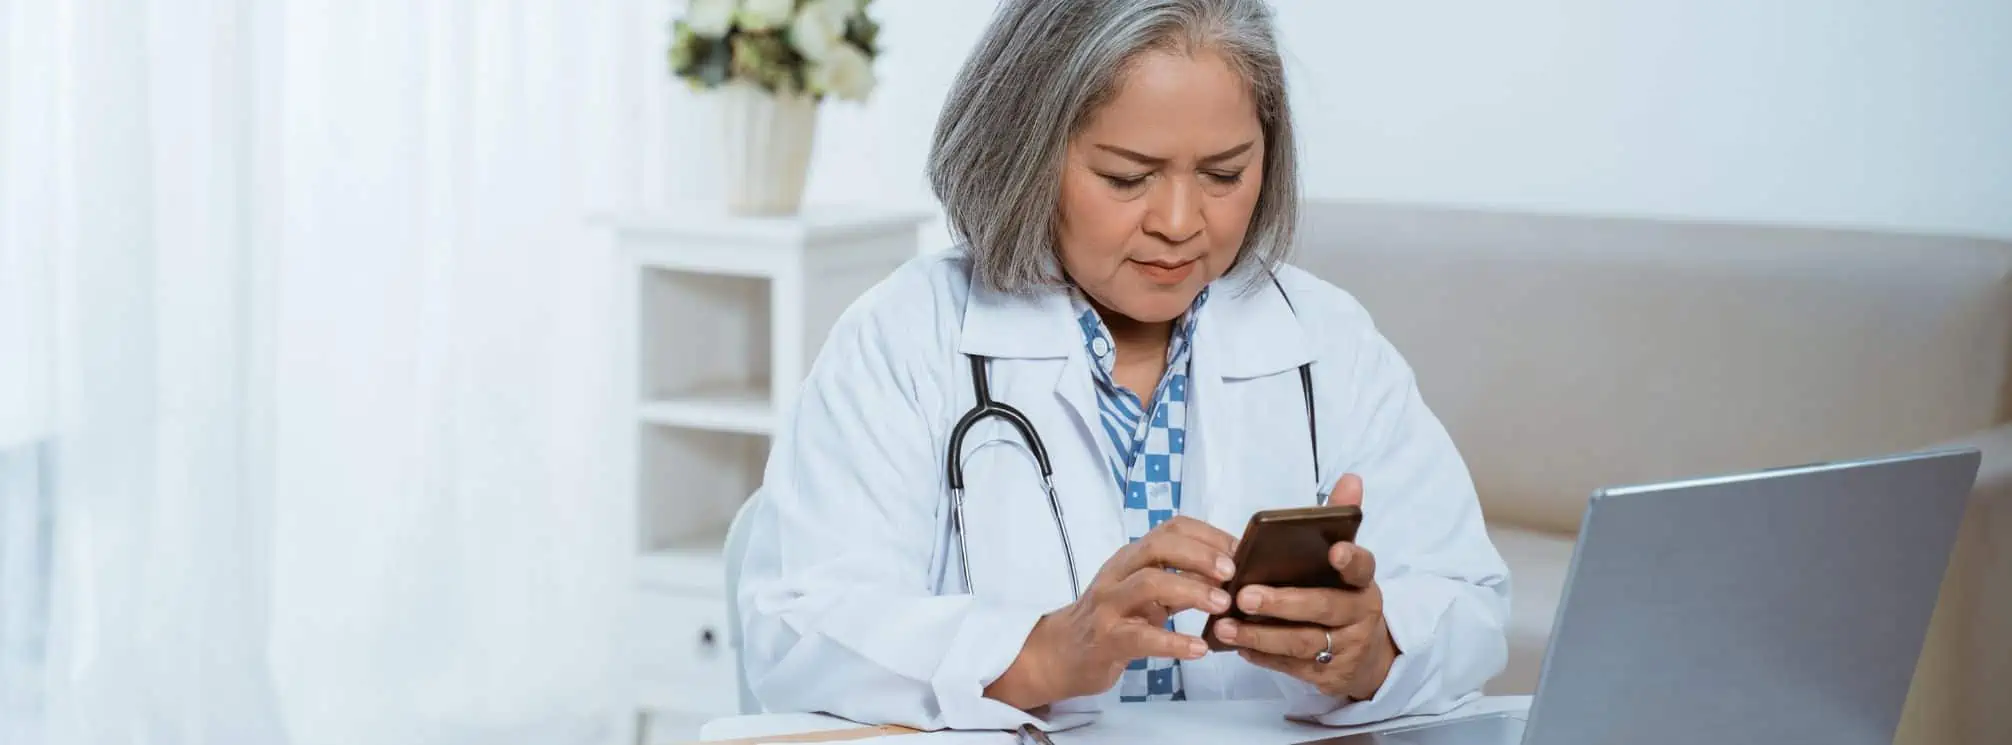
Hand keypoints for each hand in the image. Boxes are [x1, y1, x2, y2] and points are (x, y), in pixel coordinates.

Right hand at [984, 516, 1237, 709]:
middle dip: (1199, 555)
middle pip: (1158, 547)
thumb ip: (1177, 578)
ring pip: (1149, 584)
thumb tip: (1228, 573)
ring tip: (1221, 606)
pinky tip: (1199, 648)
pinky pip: (1142, 637)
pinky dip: (1174, 641)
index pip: (1170, 528)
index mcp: (1131, 557)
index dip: (1208, 535)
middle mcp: (1118, 574)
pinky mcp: (1107, 640)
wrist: (1060, 654)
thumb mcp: (1142, 592)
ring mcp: (1109, 606)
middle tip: (1231, 574)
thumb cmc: (1112, 620)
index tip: (1238, 551)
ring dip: (1191, 591)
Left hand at [1212, 474, 1398, 700]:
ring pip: (1301, 641)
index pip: (1363, 567)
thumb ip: (1340, 521)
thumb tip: (1350, 478)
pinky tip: (1235, 645)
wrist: (1366, 657)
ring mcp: (1346, 648)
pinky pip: (1291, 666)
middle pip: (1323, 607)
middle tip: (1243, 595)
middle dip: (1282, 602)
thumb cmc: (1342, 598)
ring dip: (1259, 634)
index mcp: (1363, 582)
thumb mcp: (1345, 564)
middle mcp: (1360, 615)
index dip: (1350, 560)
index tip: (1334, 551)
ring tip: (1224, 625)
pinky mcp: (1328, 675)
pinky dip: (1262, 656)